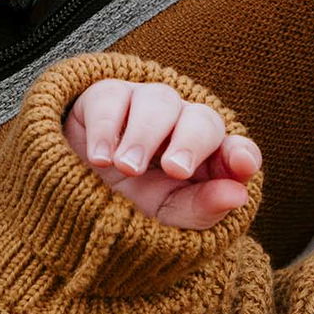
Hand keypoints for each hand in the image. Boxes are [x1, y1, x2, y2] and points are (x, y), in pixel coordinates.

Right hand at [62, 76, 260, 230]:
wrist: (72, 198)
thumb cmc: (129, 208)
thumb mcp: (165, 218)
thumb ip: (202, 209)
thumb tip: (237, 195)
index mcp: (207, 157)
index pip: (238, 150)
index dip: (242, 154)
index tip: (241, 165)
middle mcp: (182, 124)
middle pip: (201, 120)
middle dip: (190, 142)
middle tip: (174, 170)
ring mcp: (146, 105)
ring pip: (159, 102)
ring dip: (145, 135)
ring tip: (126, 167)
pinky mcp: (106, 96)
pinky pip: (112, 97)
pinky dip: (106, 128)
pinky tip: (100, 158)